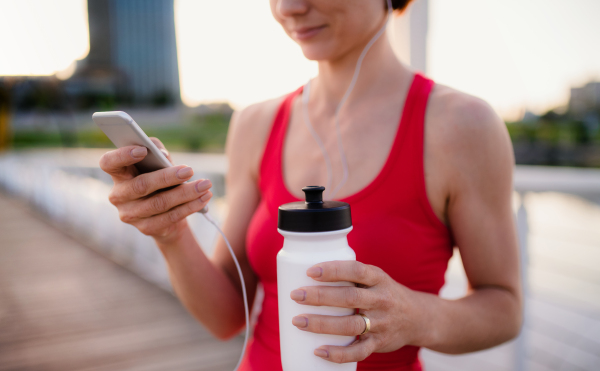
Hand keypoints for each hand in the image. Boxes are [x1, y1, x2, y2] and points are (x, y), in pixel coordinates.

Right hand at [99, 138, 212, 242]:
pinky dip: (190, 206)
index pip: (109, 163)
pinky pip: (171, 217)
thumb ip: (157, 153)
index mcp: (119, 175)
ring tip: (205, 185)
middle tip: (190, 170)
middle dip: (167, 177)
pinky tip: (204, 198)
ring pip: (160, 203)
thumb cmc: (160, 182)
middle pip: (141, 185)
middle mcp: (119, 195)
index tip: (142, 150)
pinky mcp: (146, 228)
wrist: (166, 216)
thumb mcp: (158, 165)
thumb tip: (161, 153)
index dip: (122, 155)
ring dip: (186, 193)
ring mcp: (131, 214)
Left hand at [290, 261, 419, 363]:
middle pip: (349, 298)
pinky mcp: (379, 343)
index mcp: (378, 278)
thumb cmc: (384, 293)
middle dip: (320, 297)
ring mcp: (381, 323)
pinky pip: (358, 351)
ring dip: (322, 324)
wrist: (416, 318)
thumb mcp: (375, 278)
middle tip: (296, 295)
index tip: (310, 271)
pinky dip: (338, 353)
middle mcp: (382, 300)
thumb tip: (306, 270)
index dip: (333, 270)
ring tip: (298, 321)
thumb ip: (350, 275)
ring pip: (350, 325)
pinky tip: (319, 350)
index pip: (356, 271)